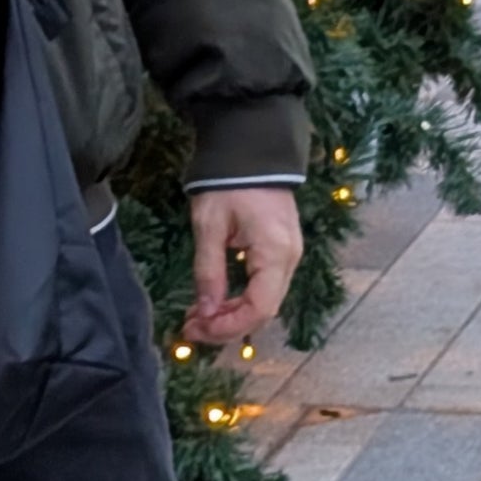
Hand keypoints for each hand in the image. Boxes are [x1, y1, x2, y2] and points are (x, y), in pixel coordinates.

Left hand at [185, 187, 301, 346]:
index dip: (228, 326)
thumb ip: (209, 271)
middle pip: (264, 310)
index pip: (259, 308)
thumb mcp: (209, 226)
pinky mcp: (281, 250)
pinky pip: (264, 286)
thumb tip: (206, 313)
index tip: (197, 330)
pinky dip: (240, 298)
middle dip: (227, 325)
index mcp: (275, 254)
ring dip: (232, 314)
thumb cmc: (227, 184)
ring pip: (264, 300)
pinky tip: (216, 301)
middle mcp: (290, 259)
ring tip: (197, 317)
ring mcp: (289, 255)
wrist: (250, 150)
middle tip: (190, 328)